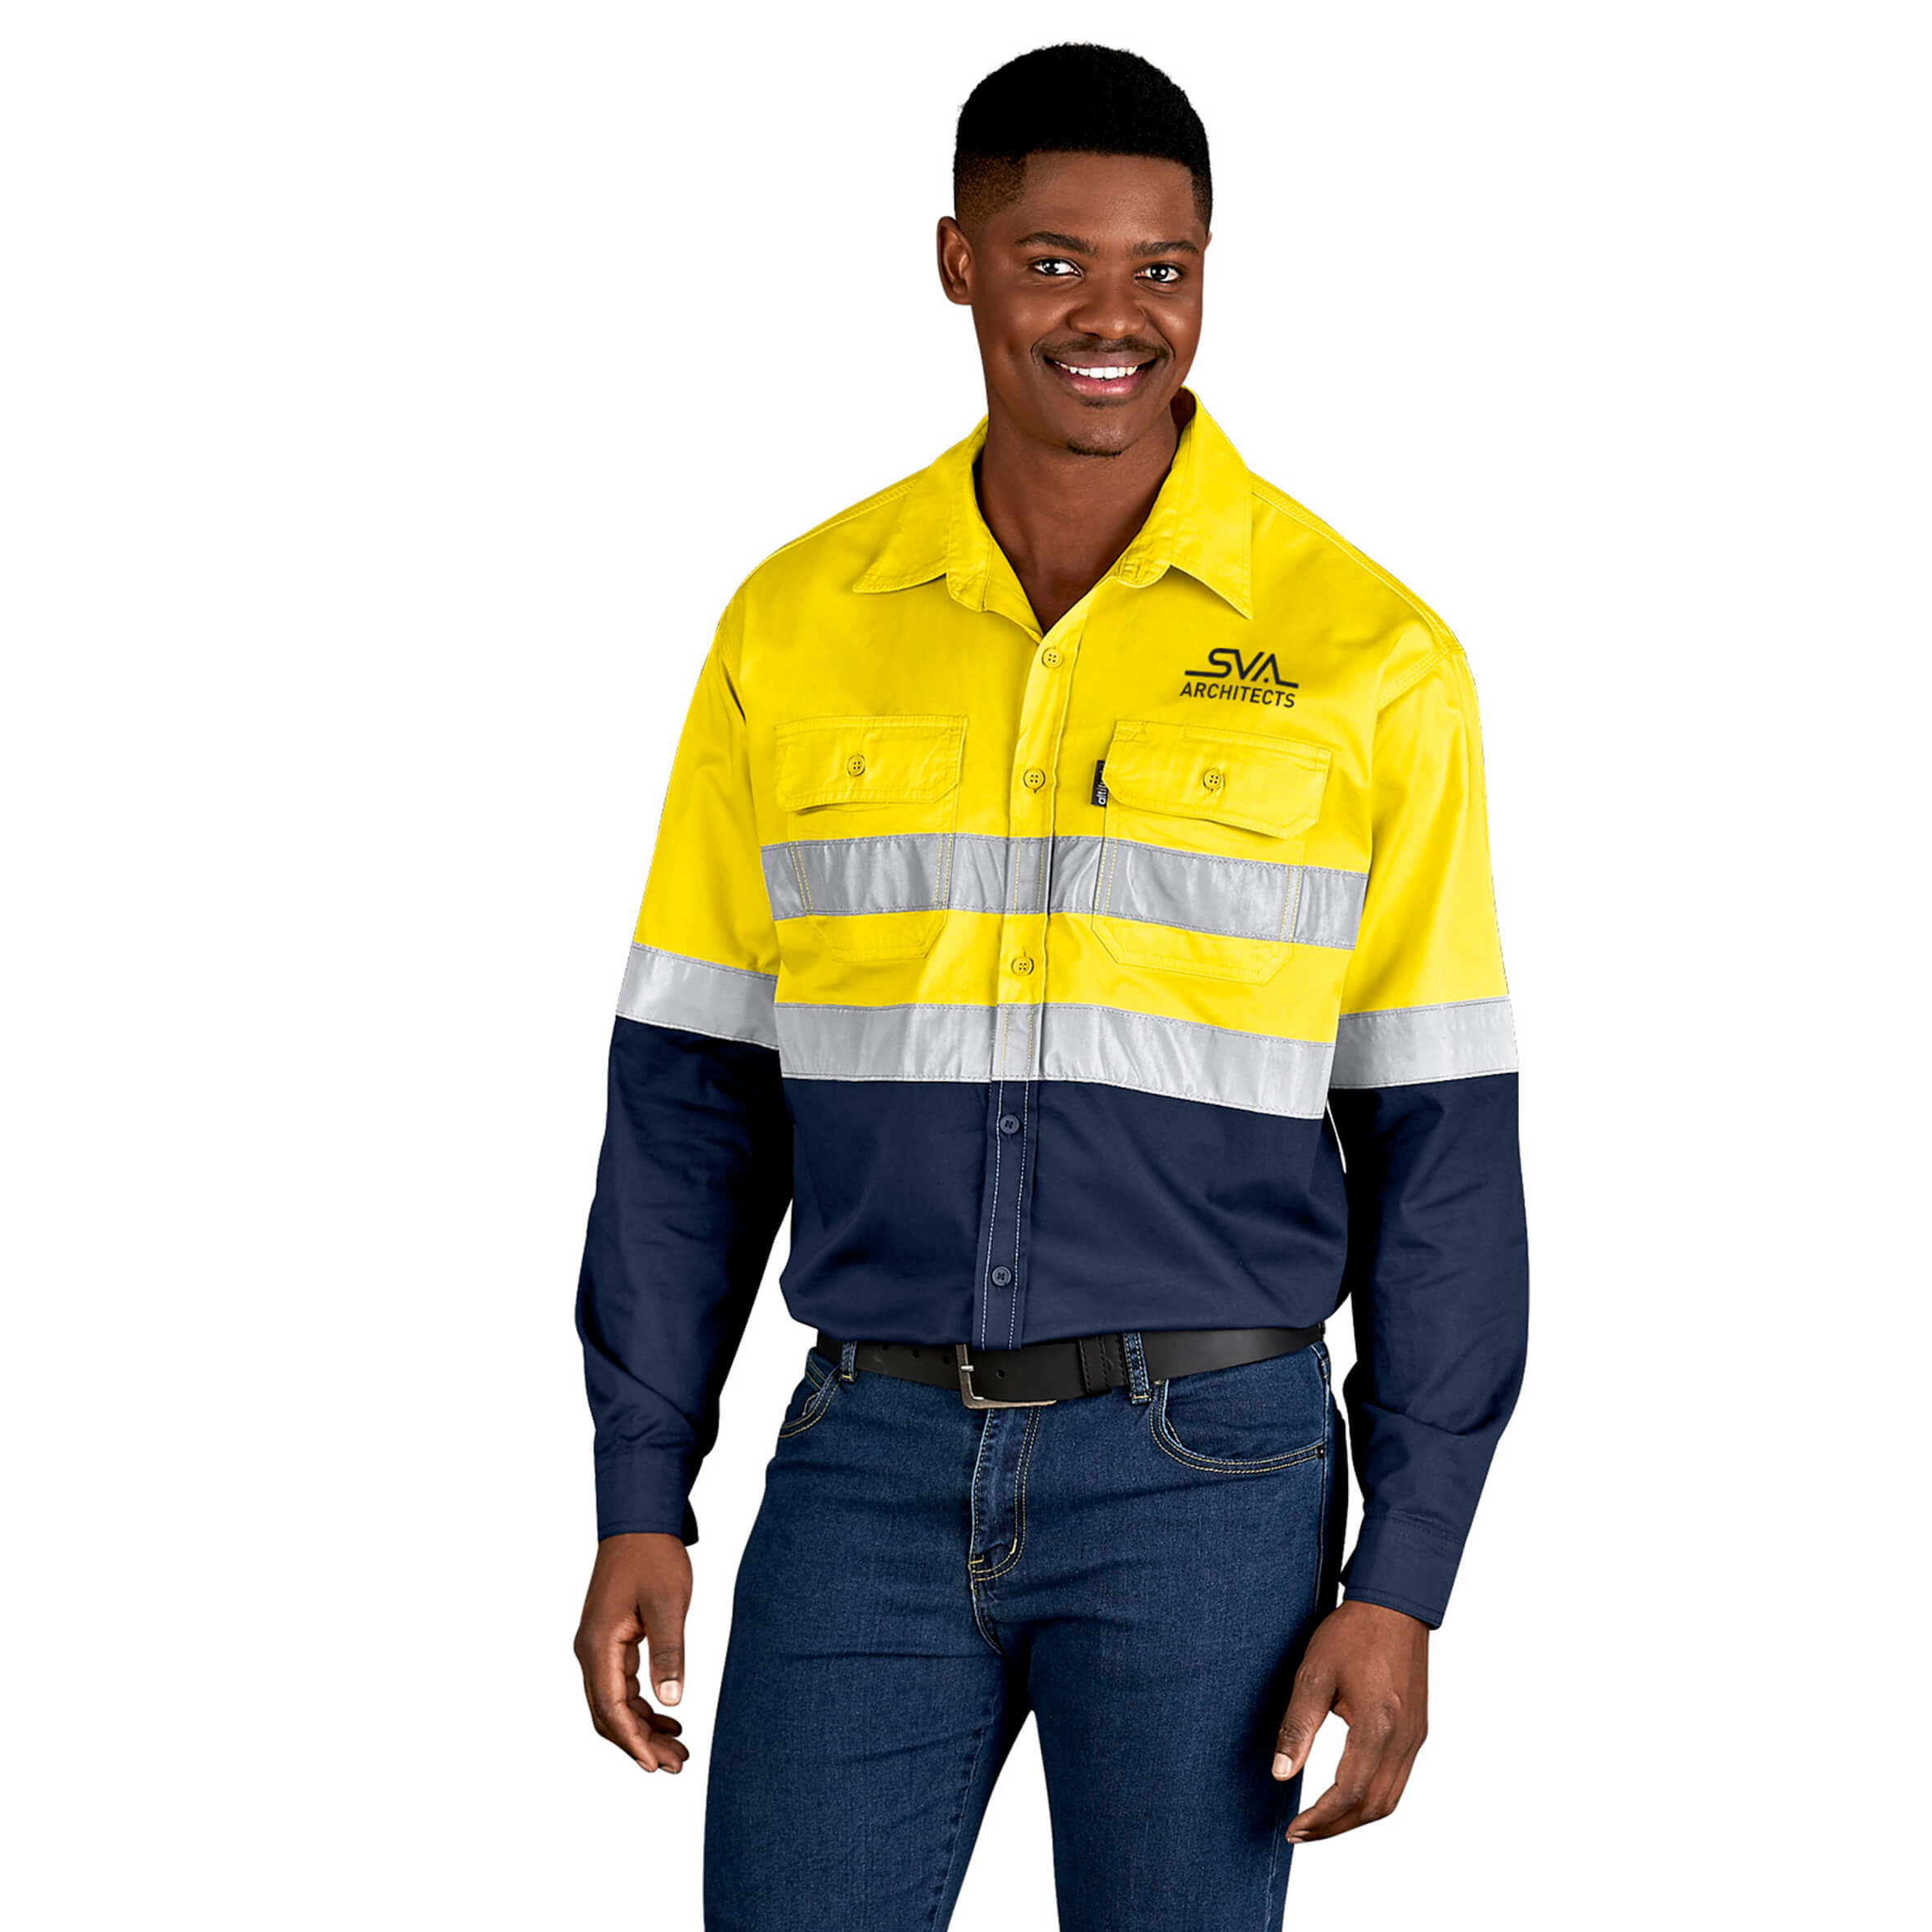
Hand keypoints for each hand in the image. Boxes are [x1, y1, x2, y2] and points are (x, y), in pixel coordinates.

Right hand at [573, 1531, 692, 1773]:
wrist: (639, 1522)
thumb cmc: (653, 1557)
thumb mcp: (668, 1603)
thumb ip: (668, 1653)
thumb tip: (671, 1703)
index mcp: (599, 1645)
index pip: (610, 1708)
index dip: (633, 1741)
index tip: (653, 1766)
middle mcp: (590, 1651)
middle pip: (609, 1714)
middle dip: (640, 1744)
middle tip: (677, 1764)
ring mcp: (597, 1647)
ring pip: (614, 1703)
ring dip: (642, 1729)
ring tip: (677, 1750)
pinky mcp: (609, 1642)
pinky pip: (620, 1686)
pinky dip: (641, 1707)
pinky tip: (668, 1718)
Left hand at [1272, 1600, 1428, 1839]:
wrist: (1395, 1606)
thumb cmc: (1353, 1634)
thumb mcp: (1314, 1673)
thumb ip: (1298, 1726)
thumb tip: (1280, 1774)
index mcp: (1378, 1728)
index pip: (1349, 1794)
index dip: (1320, 1819)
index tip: (1293, 1828)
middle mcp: (1403, 1741)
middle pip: (1373, 1807)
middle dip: (1336, 1827)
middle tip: (1301, 1833)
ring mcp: (1415, 1739)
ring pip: (1390, 1799)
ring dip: (1355, 1818)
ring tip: (1321, 1822)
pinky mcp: (1417, 1732)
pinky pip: (1398, 1781)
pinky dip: (1373, 1799)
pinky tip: (1348, 1795)